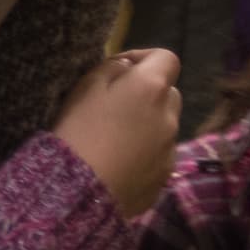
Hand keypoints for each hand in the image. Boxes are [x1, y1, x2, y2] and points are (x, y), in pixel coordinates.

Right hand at [52, 48, 181, 216]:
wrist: (79, 191)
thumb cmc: (79, 131)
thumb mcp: (85, 87)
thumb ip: (112, 69)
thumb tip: (128, 68)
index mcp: (150, 88)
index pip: (167, 58)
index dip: (144, 58)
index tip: (120, 70)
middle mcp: (169, 116)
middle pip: (168, 93)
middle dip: (148, 94)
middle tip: (116, 106)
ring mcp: (170, 149)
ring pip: (164, 126)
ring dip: (147, 125)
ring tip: (114, 139)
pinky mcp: (164, 177)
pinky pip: (158, 156)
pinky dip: (144, 154)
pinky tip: (118, 164)